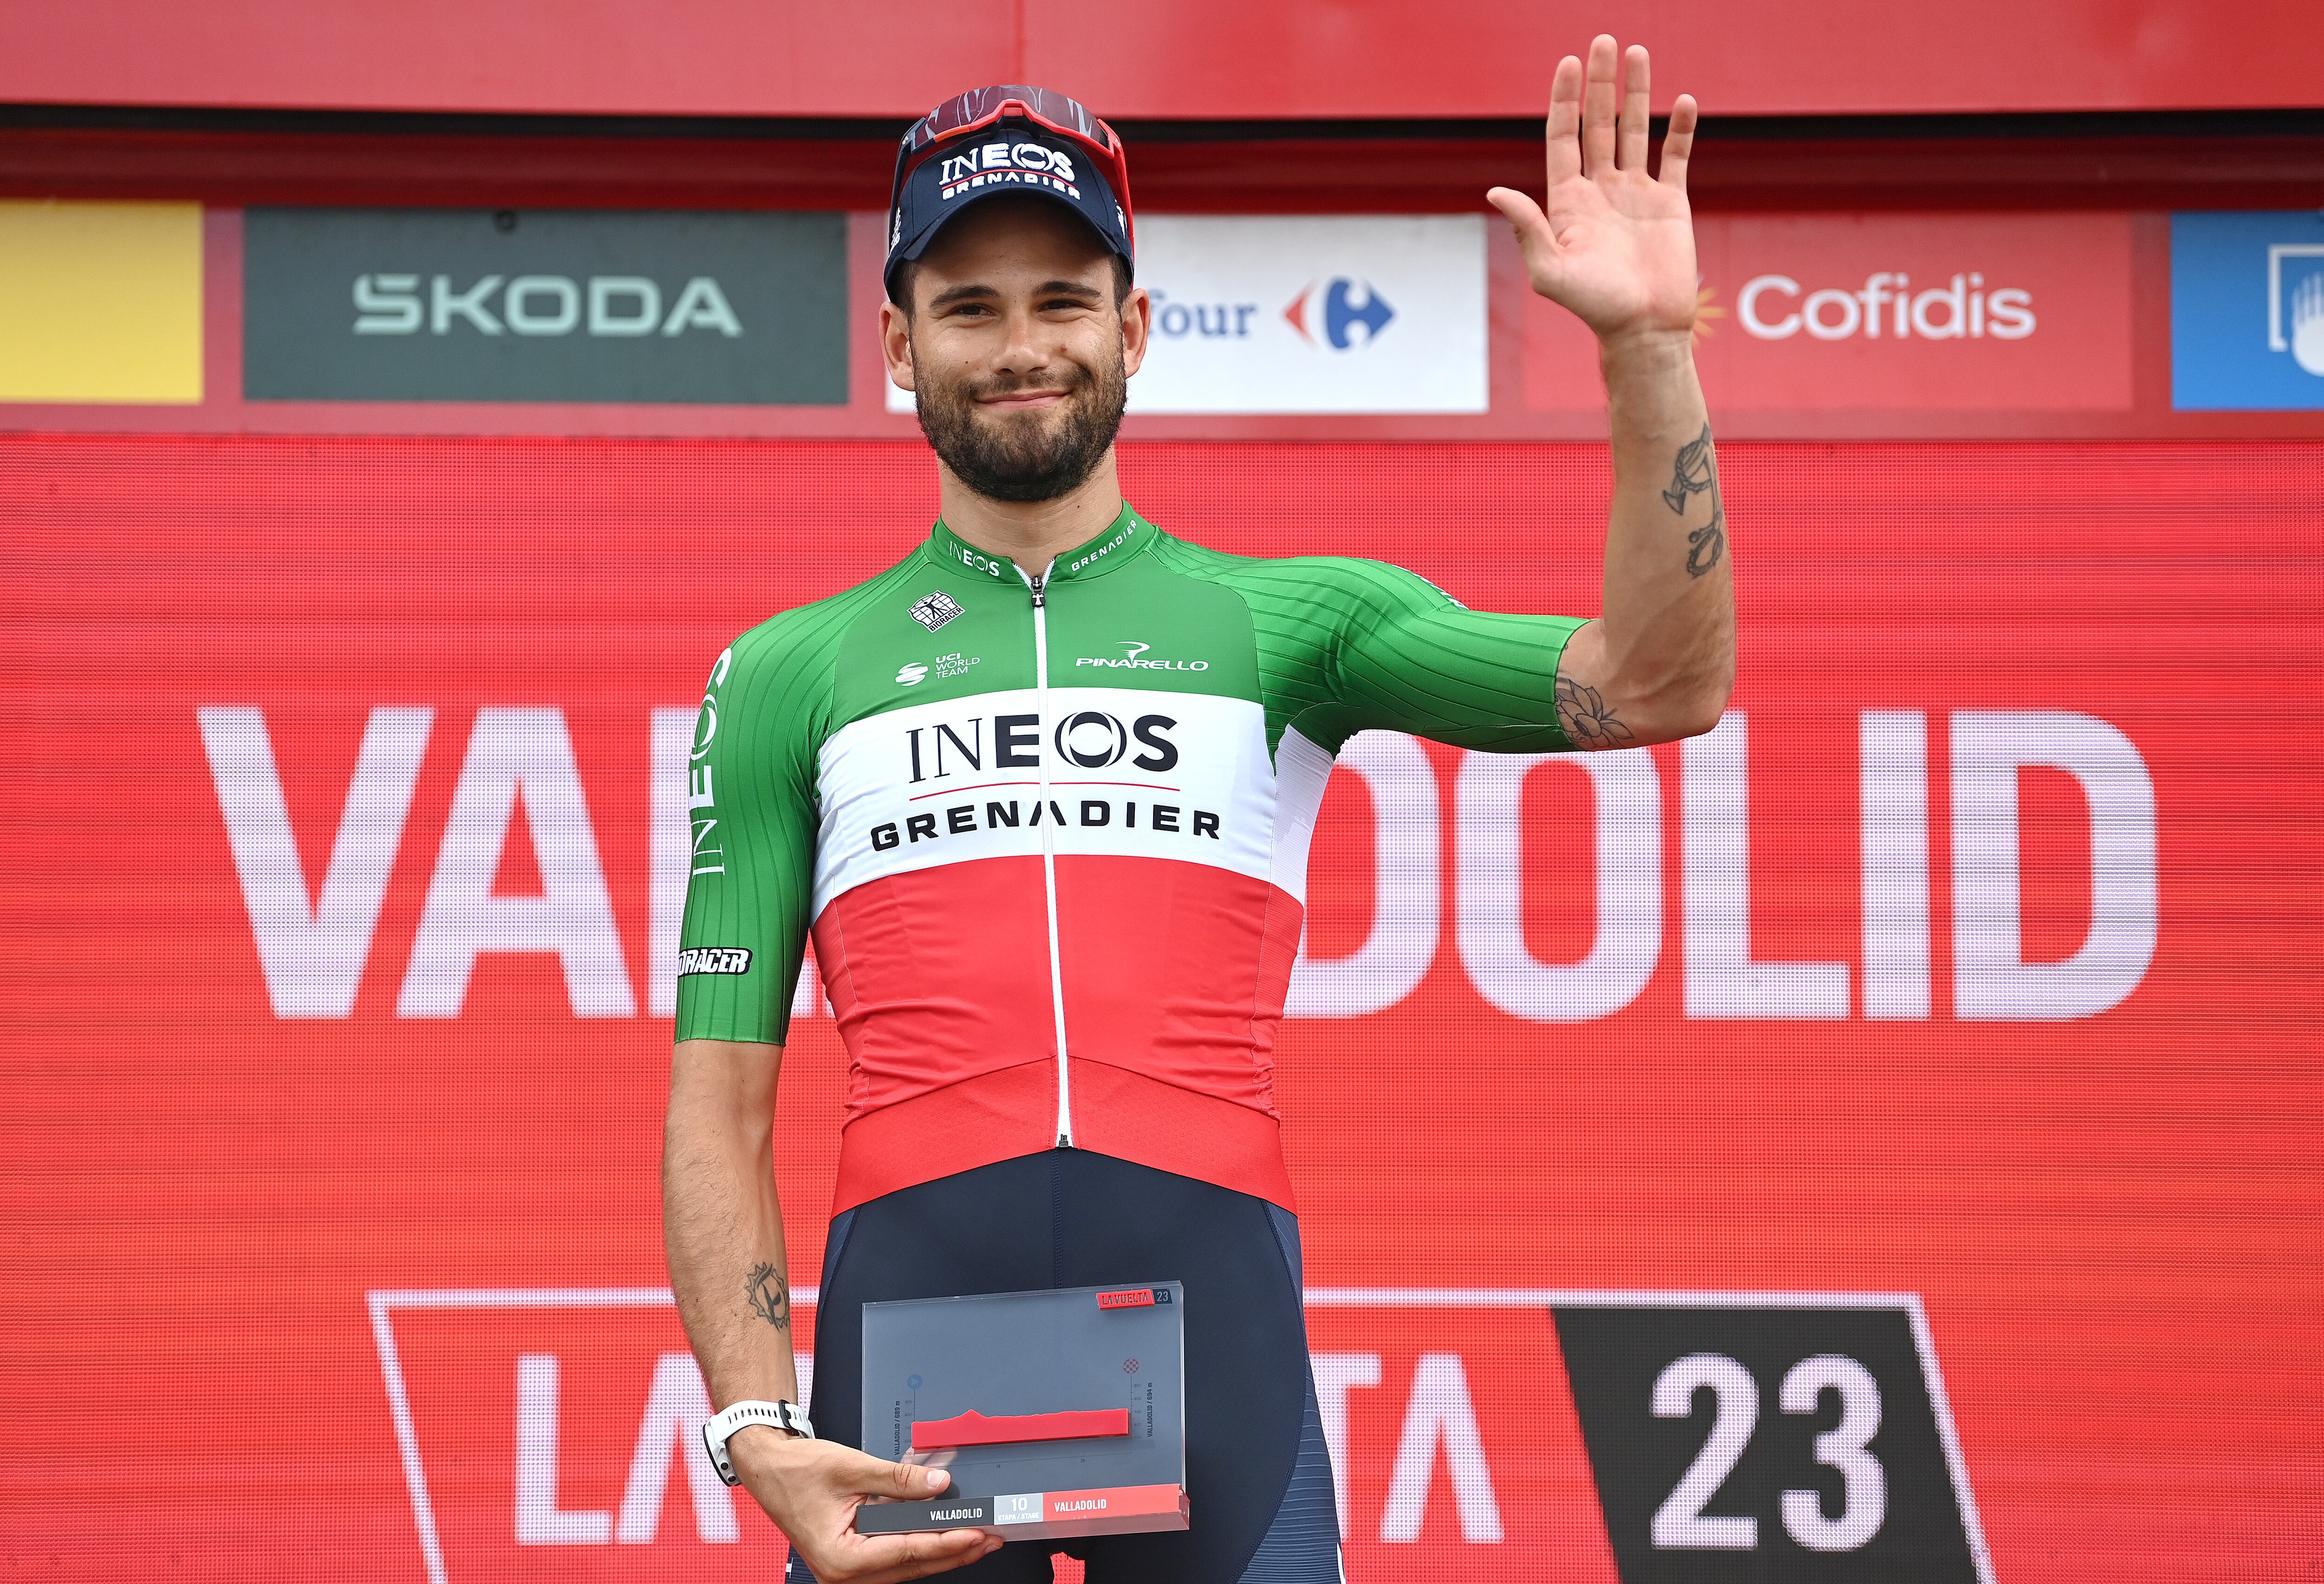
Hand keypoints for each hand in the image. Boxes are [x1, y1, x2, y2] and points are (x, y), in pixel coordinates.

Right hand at [733, 1430, 1001, 1582]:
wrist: (767, 1466)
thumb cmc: (796, 1470)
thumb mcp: (852, 1468)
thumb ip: (900, 1479)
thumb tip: (940, 1484)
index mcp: (840, 1558)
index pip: (907, 1550)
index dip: (947, 1542)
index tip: (978, 1533)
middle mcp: (844, 1573)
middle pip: (911, 1564)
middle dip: (953, 1551)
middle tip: (990, 1537)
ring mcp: (848, 1568)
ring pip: (905, 1562)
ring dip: (940, 1549)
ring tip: (976, 1536)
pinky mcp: (853, 1555)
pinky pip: (893, 1552)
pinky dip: (918, 1540)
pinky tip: (942, 1528)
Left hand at [1487, 36, 1699, 349]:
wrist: (1643, 329)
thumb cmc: (1593, 307)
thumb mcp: (1550, 271)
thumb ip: (1527, 228)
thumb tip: (1495, 191)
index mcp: (1569, 201)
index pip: (1563, 137)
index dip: (1563, 100)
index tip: (1567, 63)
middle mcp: (1601, 190)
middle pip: (1598, 123)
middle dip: (1599, 83)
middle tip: (1602, 41)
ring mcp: (1637, 193)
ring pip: (1636, 130)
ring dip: (1637, 93)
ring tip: (1638, 53)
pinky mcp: (1671, 203)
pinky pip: (1677, 157)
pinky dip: (1681, 129)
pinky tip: (1681, 101)